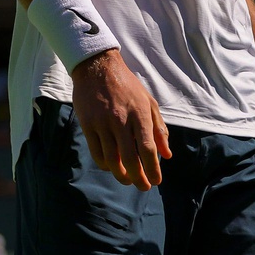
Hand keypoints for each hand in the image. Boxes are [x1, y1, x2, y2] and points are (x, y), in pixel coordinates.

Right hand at [71, 49, 171, 189]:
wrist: (97, 67)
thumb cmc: (126, 85)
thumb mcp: (149, 102)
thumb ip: (159, 129)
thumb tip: (166, 155)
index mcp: (140, 114)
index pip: (148, 148)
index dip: (153, 169)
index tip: (156, 181)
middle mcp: (121, 120)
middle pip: (130, 158)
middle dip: (138, 178)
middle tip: (143, 187)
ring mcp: (102, 123)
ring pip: (111, 159)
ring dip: (120, 175)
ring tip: (127, 180)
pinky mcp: (87, 124)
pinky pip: (96, 151)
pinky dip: (104, 164)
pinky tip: (111, 167)